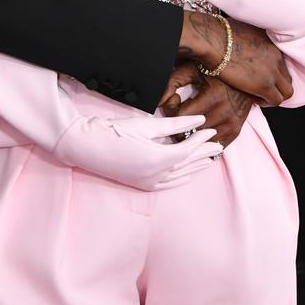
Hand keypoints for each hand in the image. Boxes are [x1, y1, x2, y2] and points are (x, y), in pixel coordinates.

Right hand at [54, 113, 222, 191]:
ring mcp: (149, 182)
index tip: (211, 130)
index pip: (188, 150)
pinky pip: (169, 184)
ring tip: (210, 159)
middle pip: (188, 164)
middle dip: (204, 154)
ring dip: (196, 167)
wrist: (86, 147)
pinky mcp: (142, 185)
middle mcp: (156, 175)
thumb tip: (198, 120)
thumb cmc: (113, 132)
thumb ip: (175, 124)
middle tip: (219, 145)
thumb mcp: (146, 125)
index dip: (201, 139)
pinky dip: (182, 178)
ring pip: (181, 176)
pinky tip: (189, 174)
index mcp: (159, 159)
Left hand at [158, 61, 252, 148]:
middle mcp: (225, 112)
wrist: (241, 74)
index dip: (172, 109)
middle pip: (190, 132)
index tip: (174, 100)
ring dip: (190, 137)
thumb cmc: (212, 70)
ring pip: (201, 142)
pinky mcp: (235, 131)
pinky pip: (214, 146)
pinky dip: (204, 143)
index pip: (182, 116)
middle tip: (175, 116)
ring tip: (186, 125)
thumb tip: (158, 101)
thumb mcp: (191, 69)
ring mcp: (231, 123)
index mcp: (213, 96)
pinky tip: (198, 133)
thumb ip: (171, 82)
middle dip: (178, 126)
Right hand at [177, 9, 292, 105]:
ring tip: (258, 97)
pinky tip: (253, 100)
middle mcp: (276, 55)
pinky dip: (267, 103)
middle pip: (287, 76)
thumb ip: (244, 37)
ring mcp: (272, 70)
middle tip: (261, 89)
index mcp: (270, 41)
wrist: (211, 40)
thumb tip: (235, 40)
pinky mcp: (264, 85)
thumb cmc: (215, 33)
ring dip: (274, 96)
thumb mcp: (238, 29)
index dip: (271, 72)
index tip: (259, 76)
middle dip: (276, 85)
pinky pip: (276, 100)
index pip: (280, 62)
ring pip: (287, 91)